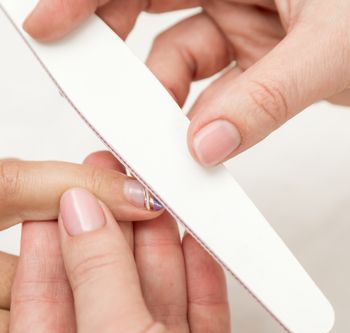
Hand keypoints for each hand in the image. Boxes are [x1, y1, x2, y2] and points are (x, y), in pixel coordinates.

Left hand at [9, 152, 230, 332]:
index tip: (77, 189)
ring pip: (156, 290)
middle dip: (119, 226)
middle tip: (126, 182)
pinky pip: (200, 309)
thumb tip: (83, 213)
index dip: (61, 232)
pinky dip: (202, 274)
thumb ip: (97, 278)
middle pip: (108, 280)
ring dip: (163, 243)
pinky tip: (199, 243)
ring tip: (166, 200)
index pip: (46, 289)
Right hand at [24, 1, 349, 166]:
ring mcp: (239, 20)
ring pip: (176, 60)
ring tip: (159, 137)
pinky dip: (199, 116)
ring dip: (165, 103)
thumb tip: (205, 144)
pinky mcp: (251, 55)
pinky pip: (209, 86)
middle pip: (145, 11)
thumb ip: (263, 100)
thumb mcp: (331, 50)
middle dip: (122, 59)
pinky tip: (199, 139)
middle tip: (105, 100)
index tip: (49, 28)